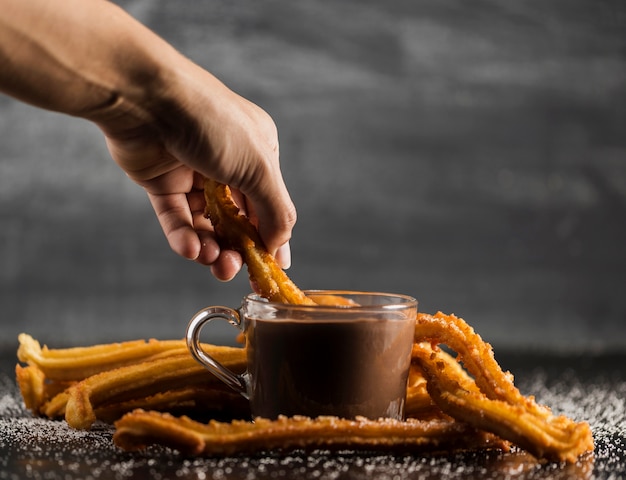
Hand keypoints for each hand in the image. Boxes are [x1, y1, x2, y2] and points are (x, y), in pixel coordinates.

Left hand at [99, 64, 295, 280]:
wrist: (147, 99)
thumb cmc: (212, 122)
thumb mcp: (259, 167)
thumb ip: (275, 210)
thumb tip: (280, 247)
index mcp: (259, 155)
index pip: (269, 207)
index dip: (270, 240)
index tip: (271, 272)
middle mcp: (228, 164)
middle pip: (237, 220)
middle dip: (237, 248)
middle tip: (232, 270)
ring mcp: (193, 173)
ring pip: (206, 224)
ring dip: (211, 247)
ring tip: (211, 261)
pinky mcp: (162, 181)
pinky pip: (176, 218)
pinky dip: (183, 237)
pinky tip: (189, 249)